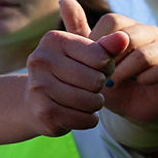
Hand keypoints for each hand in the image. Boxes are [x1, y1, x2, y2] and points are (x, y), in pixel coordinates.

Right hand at [21, 0, 131, 134]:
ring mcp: (39, 87)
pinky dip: (88, 119)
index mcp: (53, 40)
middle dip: (99, 87)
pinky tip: (77, 113)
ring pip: (92, 102)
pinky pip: (85, 119)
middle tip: (87, 87)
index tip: (95, 69)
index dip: (106, 67)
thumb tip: (123, 38)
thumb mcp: (85, 55)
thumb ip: (106, 45)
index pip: (101, 57)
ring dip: (95, 104)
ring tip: (84, 100)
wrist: (34, 101)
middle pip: (96, 80)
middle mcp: (41, 60)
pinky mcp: (44, 112)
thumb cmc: (68, 72)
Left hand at [88, 10, 157, 126]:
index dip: (98, 43)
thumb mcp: (90, 59)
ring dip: (126, 70)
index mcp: (130, 27)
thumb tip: (64, 0)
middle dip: (112, 58)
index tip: (92, 63)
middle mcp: (152, 34)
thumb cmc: (110, 81)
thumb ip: (78, 32)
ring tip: (115, 82)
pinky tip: (138, 83)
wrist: (132, 110)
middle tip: (103, 75)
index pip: (113, 21)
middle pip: (130, 34)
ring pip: (147, 52)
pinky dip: (147, 78)